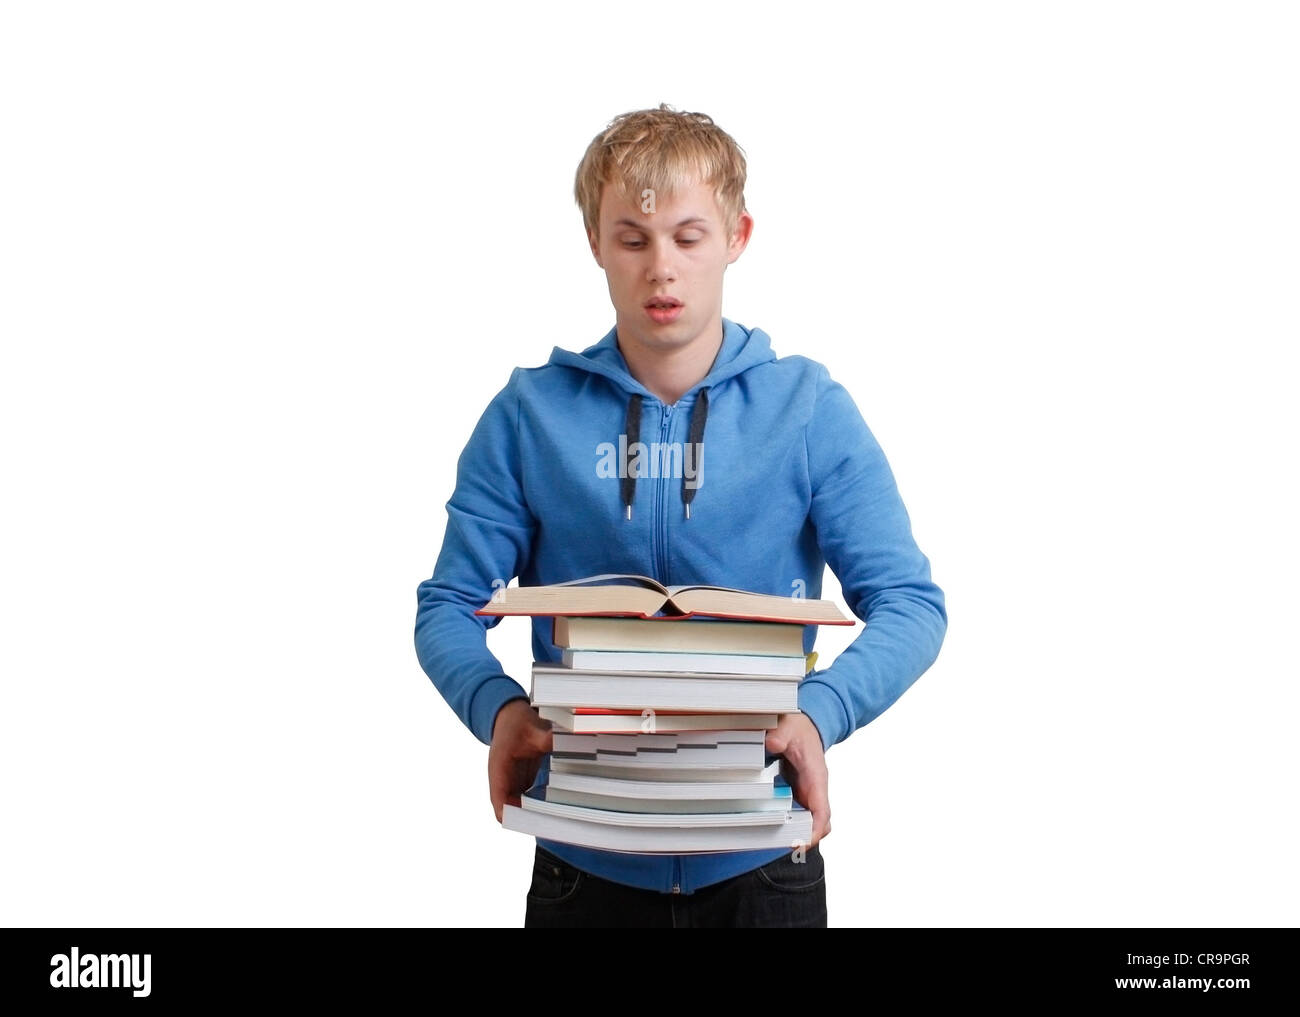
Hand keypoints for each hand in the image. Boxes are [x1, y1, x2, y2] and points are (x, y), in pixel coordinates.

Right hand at [488, 698, 553, 822]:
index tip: (532, 820)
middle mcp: (502, 780)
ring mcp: (510, 783)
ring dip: (533, 814)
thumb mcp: (530, 726)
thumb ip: (544, 738)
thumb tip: (560, 744)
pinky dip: (539, 805)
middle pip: (509, 809)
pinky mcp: (520, 782)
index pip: (499, 800)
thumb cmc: (513, 722)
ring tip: (557, 817)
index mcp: (498, 768)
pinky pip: (527, 800)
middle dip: (527, 818)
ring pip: (518, 808)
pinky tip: (557, 805)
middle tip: (552, 822)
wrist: (507, 715)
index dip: (512, 814)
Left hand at [765, 713, 830, 847]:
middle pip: (819, 822)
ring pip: (810, 821)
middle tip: (786, 847)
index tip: (804, 841)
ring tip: (776, 843)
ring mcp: (808, 793)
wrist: (805, 726)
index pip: (822, 810)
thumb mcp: (788, 727)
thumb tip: (771, 743)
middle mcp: (815, 788)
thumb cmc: (800, 729)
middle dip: (806, 837)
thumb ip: (780, 736)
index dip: (815, 829)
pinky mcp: (799, 794)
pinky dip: (790, 824)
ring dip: (798, 833)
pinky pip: (800, 814)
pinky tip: (771, 828)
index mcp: (816, 776)